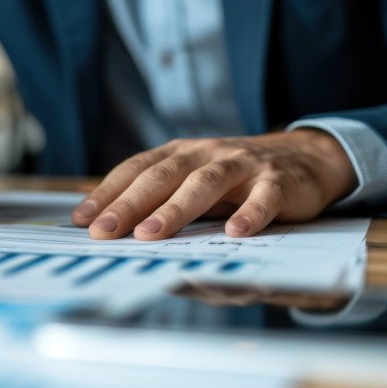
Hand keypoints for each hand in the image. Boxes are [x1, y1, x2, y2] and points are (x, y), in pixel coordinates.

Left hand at [71, 130, 356, 239]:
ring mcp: (244, 166)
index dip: (108, 192)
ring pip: (206, 183)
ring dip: (177, 208)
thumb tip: (110, 226)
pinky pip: (264, 198)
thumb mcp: (195, 181)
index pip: (137, 169)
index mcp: (182, 154)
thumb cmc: (237, 177)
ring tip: (151, 233)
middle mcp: (208, 154)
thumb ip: (161, 198)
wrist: (305, 158)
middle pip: (163, 176)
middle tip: (104, 231)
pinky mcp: (279, 182)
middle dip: (130, 204)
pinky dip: (251, 214)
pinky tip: (236, 232)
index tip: (81, 219)